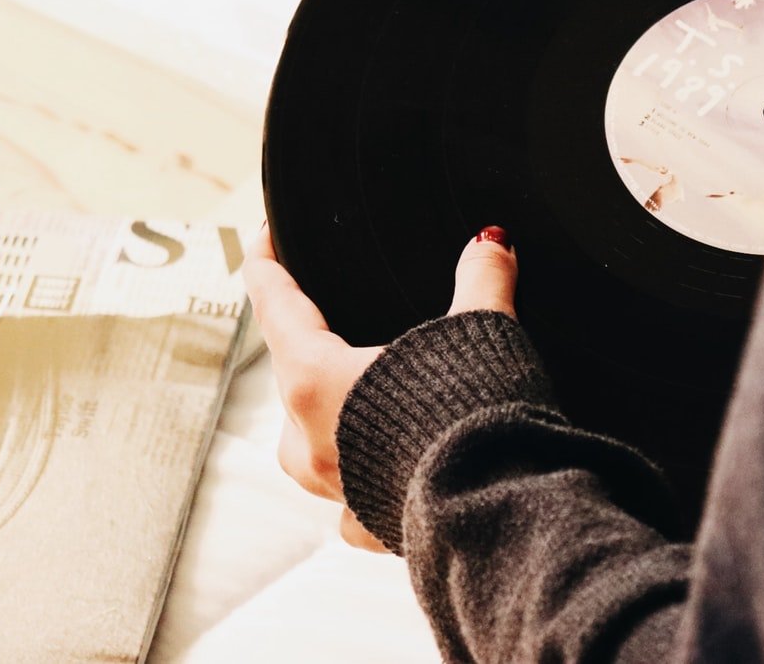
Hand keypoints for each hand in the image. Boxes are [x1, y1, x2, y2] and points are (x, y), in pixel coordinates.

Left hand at [243, 223, 517, 551]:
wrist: (501, 511)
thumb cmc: (477, 421)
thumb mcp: (482, 331)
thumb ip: (483, 279)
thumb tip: (491, 242)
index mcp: (317, 380)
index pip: (276, 304)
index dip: (267, 263)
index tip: (262, 239)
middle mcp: (309, 438)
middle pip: (291, 371)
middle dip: (311, 339)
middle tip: (333, 316)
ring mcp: (334, 488)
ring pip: (307, 439)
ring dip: (327, 412)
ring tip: (359, 396)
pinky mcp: (370, 525)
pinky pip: (349, 494)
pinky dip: (363, 476)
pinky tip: (390, 469)